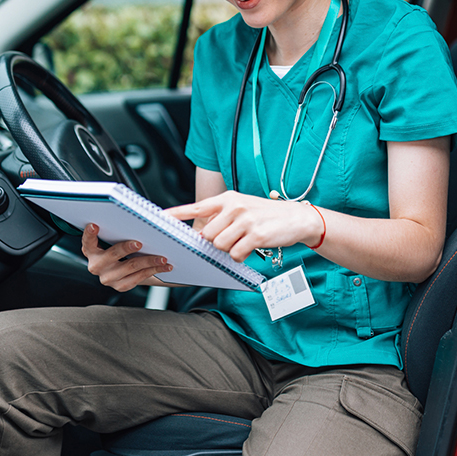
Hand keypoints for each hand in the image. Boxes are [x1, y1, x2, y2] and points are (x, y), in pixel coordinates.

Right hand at [81, 223, 173, 291]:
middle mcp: (96, 266)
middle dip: (126, 248)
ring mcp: (108, 278)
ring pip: (130, 267)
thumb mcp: (116, 237)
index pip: (87, 242)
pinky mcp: (121, 286)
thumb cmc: (122, 247)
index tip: (95, 225)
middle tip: (139, 242)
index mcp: (91, 251)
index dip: (89, 234)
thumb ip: (119, 229)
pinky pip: (139, 278)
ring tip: (162, 256)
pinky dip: (154, 270)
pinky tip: (164, 265)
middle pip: (112, 255)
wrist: (126, 270)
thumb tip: (137, 212)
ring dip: (149, 260)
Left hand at [166, 190, 322, 261]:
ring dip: (228, 250)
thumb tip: (201, 233)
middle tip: (230, 239)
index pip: (196, 207)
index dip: (177, 213)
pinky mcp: (256, 235)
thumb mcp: (241, 208)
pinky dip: (240, 256)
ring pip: (219, 246)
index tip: (161, 217)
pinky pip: (235, 254)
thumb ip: (220, 217)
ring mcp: (245, 220)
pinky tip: (249, 248)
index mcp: (227, 199)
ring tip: (242, 242)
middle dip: (215, 242)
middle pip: (207, 235)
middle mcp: (234, 207)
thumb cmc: (265, 215)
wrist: (295, 217)